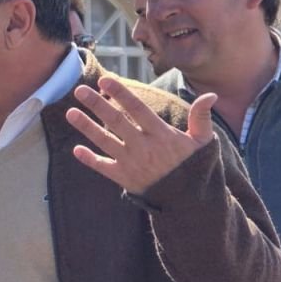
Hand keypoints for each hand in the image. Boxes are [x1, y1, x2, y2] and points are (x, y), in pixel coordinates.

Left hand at [66, 77, 217, 194]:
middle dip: (97, 105)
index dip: (121, 93)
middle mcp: (143, 147)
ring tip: (70, 112)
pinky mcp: (124, 178)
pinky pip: (103, 167)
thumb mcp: (202, 142)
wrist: (189, 201)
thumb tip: (210, 95)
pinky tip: (75, 149)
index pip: (137, 109)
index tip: (104, 80)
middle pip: (116, 122)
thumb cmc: (194, 166)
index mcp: (161, 135)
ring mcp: (132, 163)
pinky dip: (89, 160)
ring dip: (86, 127)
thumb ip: (201, 117)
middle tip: (79, 90)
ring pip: (105, 141)